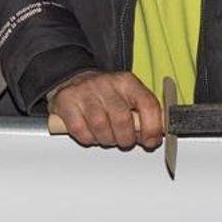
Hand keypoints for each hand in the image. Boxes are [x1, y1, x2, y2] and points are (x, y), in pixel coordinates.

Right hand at [47, 70, 163, 149]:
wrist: (74, 80)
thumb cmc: (106, 95)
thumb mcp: (128, 98)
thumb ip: (143, 115)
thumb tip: (155, 136)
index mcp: (128, 82)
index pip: (148, 105)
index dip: (152, 128)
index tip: (151, 141)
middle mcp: (107, 83)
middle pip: (123, 120)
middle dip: (126, 139)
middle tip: (124, 141)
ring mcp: (86, 91)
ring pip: (101, 127)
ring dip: (106, 139)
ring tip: (107, 136)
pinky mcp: (67, 101)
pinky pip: (80, 131)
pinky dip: (88, 138)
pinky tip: (91, 132)